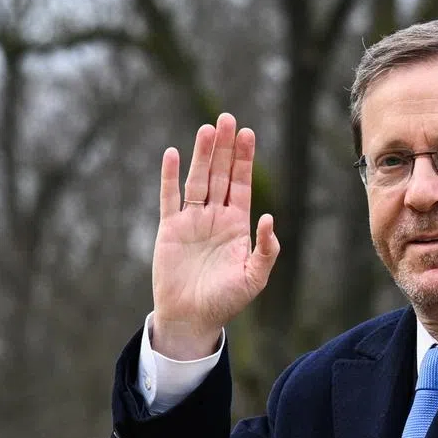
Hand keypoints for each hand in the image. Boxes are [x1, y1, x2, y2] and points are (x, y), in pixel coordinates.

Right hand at [150, 113, 279, 359]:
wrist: (192, 318)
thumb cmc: (226, 301)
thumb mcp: (255, 277)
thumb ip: (265, 249)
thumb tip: (268, 218)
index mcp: (237, 225)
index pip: (241, 184)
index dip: (244, 159)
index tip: (247, 133)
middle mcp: (215, 217)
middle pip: (220, 174)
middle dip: (224, 147)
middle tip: (227, 118)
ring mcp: (192, 221)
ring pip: (197, 180)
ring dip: (201, 155)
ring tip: (206, 129)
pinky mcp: (169, 229)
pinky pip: (169, 198)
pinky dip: (170, 176)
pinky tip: (172, 154)